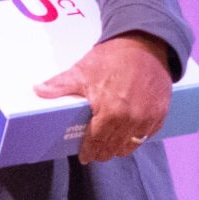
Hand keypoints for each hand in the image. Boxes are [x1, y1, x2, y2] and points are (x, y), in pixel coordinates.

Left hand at [34, 33, 175, 164]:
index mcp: (111, 112)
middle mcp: (132, 120)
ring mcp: (149, 118)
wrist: (145, 43)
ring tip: (110, 145)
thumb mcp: (82, 71)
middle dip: (102, 152)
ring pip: (131, 146)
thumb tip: (38, 90)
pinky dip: (136, 138)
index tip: (85, 156)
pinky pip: (147, 135)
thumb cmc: (112, 57)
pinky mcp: (160, 114)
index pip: (97, 142)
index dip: (89, 152)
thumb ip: (60, 85)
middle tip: (95, 152)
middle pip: (114, 148)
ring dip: (119, 148)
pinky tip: (127, 134)